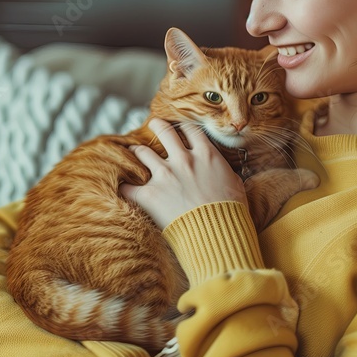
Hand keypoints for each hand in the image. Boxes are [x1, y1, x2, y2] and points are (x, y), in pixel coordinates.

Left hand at [120, 118, 247, 229]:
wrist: (219, 232)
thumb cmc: (231, 212)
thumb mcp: (235, 184)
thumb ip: (224, 171)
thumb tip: (225, 171)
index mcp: (206, 154)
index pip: (190, 129)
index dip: (183, 126)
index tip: (178, 127)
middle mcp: (183, 159)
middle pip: (164, 131)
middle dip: (157, 125)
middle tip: (153, 124)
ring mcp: (165, 175)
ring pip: (142, 152)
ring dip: (137, 152)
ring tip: (134, 152)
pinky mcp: (150, 194)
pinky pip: (128, 186)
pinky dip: (124, 186)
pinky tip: (121, 184)